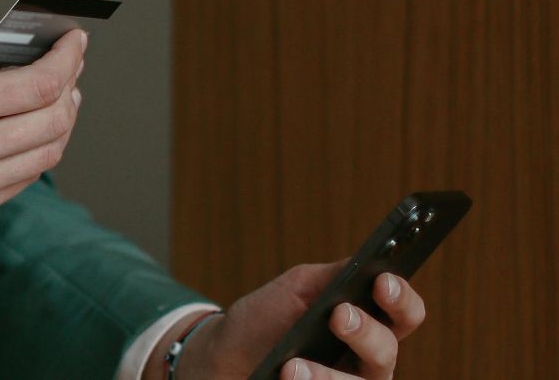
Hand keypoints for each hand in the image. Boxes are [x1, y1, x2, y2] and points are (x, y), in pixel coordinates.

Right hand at [0, 27, 86, 254]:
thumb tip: (41, 40)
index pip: (40, 86)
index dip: (67, 60)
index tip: (76, 42)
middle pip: (53, 122)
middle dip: (70, 89)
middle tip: (70, 68)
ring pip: (47, 154)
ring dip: (61, 121)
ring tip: (57, 97)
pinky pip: (25, 176)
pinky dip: (36, 148)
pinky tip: (29, 128)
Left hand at [169, 262, 427, 379]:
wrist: (225, 357)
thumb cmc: (265, 320)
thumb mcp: (296, 289)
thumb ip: (332, 276)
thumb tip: (367, 262)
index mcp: (369, 322)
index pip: (404, 312)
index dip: (401, 298)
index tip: (382, 282)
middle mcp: (368, 359)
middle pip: (387, 350)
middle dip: (365, 332)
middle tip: (339, 315)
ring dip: (328, 374)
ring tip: (294, 365)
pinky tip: (289, 375)